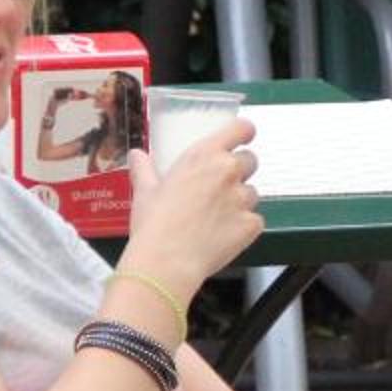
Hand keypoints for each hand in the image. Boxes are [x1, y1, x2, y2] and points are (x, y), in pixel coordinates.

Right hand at [116, 117, 263, 310]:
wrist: (166, 262)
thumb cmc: (153, 223)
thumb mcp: (145, 191)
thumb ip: (144, 169)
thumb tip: (137, 154)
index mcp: (205, 155)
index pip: (241, 128)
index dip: (244, 133)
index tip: (241, 139)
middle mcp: (229, 171)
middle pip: (250, 161)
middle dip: (239, 172)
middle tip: (218, 190)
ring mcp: (243, 198)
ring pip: (252, 193)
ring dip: (240, 201)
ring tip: (215, 219)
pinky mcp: (252, 224)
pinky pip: (254, 220)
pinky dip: (243, 227)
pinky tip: (222, 237)